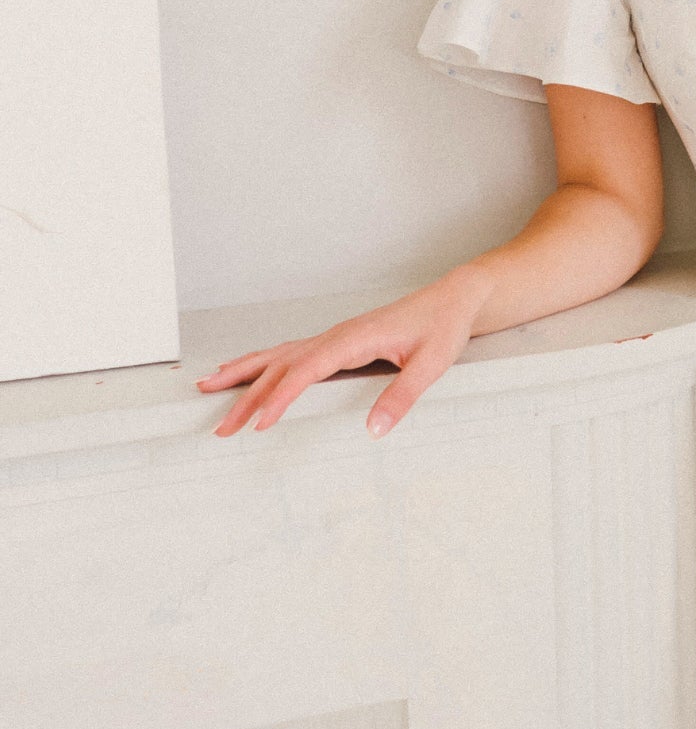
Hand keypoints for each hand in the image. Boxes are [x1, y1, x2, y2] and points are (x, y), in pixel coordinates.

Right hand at [195, 269, 491, 437]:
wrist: (453, 299)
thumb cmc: (442, 326)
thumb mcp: (432, 364)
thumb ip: (403, 397)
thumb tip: (374, 429)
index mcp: (354, 338)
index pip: (306, 370)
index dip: (280, 397)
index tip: (259, 422)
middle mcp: (338, 335)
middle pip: (282, 366)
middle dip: (247, 396)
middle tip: (221, 426)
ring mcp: (335, 337)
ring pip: (279, 357)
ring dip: (244, 373)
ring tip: (207, 387)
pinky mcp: (339, 342)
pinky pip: (292, 354)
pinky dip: (264, 364)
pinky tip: (248, 370)